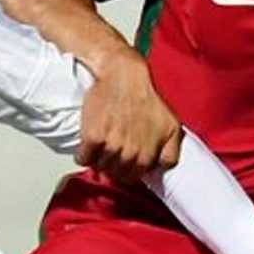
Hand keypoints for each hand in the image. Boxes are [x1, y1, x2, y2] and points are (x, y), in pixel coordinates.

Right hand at [79, 49, 183, 178]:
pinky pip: (83, 158)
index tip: (124, 163)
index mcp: (148, 154)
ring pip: (100, 167)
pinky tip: (88, 145)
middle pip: (116, 174)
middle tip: (111, 153)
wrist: (123, 75)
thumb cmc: (146, 97)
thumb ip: (170, 151)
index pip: (134, 178)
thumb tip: (162, 167)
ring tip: (101, 147)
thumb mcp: (171, 125)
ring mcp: (111, 146)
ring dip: (98, 161)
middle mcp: (131, 153)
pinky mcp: (93, 138)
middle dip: (113, 166)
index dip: (128, 171)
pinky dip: (83, 154)